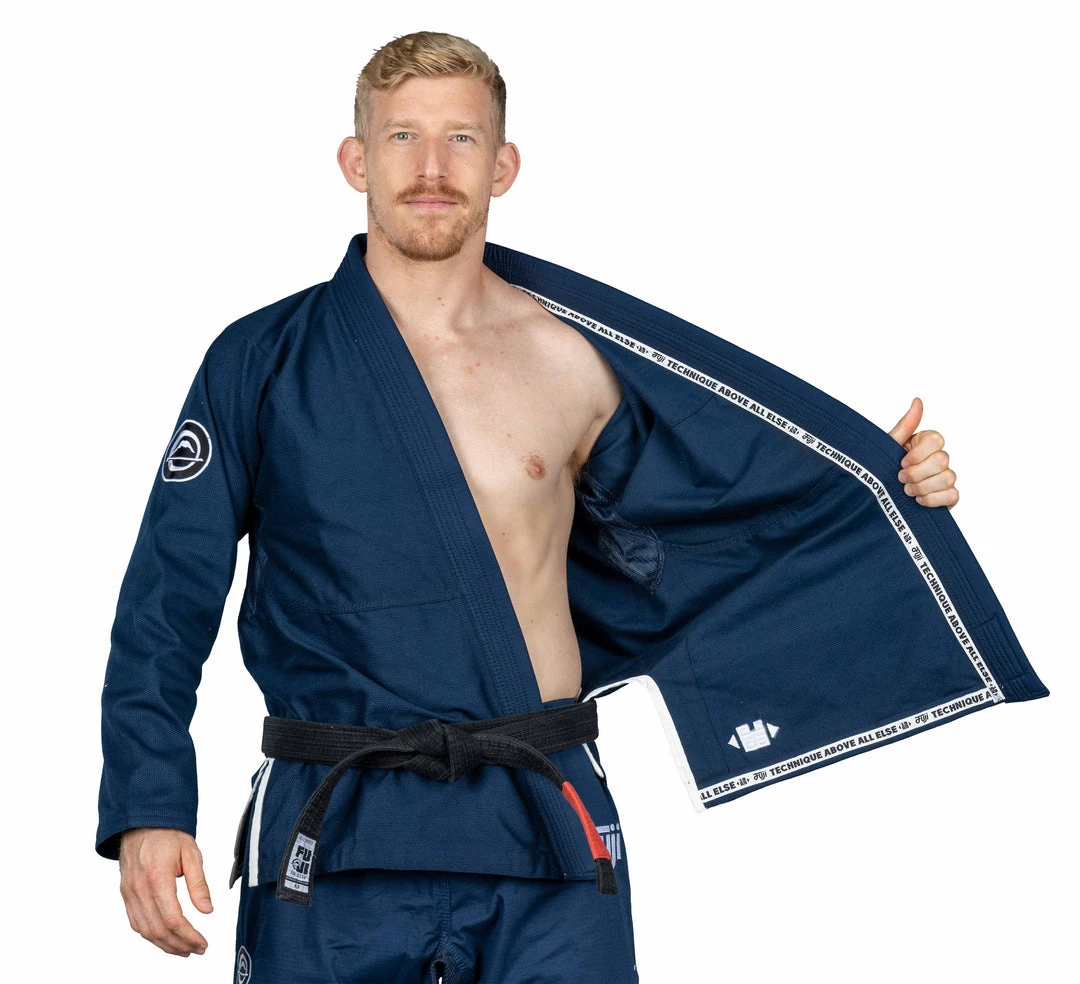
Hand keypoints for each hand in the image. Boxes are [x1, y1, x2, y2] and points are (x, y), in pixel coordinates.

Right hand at [118, 827, 212, 955]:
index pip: (173, 918)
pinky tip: (165, 939)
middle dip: (179, 945)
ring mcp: (129, 894)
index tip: (203, 943)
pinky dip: (151, 936)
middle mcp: (139, 889)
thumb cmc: (169, 835)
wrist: (142, 823)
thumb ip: (199, 883)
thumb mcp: (191, 853)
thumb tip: (207, 910)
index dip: (188, 936)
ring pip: (145, 931)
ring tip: (184, 950)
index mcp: (157, 878)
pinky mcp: (126, 895)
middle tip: (197, 949)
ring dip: (165, 945)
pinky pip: (136, 922)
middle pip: (158, 930)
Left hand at [888, 397, 958, 508]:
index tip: (901, 462)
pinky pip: (952, 495)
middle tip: (900, 479)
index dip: (918, 453)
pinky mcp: (949, 496)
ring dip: (922, 487)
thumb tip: (918, 400)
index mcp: (925, 443)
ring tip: (907, 491)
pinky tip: (918, 501)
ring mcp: (946, 477)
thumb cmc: (883, 468)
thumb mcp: (889, 446)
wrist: (878, 497)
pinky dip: (932, 500)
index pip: (936, 439)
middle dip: (917, 473)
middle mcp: (939, 458)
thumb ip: (906, 425)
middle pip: (942, 460)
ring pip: (948, 478)